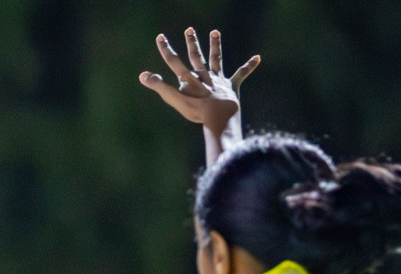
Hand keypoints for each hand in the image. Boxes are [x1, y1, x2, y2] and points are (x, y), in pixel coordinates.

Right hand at [139, 27, 258, 136]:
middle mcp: (204, 76)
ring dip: (215, 45)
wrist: (219, 116)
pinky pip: (241, 74)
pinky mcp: (232, 86)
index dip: (166, 49)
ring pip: (217, 59)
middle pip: (196, 57)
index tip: (160, 37)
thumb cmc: (196, 111)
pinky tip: (258, 58)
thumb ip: (159, 87)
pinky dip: (249, 66)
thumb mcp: (174, 100)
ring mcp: (218, 80)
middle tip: (189, 30)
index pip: (174, 62)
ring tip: (215, 32)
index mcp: (190, 79)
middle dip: (192, 43)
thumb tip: (142, 75)